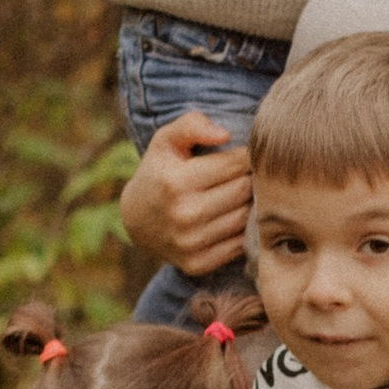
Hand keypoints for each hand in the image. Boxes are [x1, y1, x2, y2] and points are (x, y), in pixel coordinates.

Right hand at [118, 110, 254, 270]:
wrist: (137, 221)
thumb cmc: (159, 171)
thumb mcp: (166, 140)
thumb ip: (191, 125)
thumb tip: (225, 135)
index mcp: (176, 182)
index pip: (236, 163)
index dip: (244, 155)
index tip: (242, 155)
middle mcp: (184, 214)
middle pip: (244, 189)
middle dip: (249, 178)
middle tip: (245, 174)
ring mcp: (191, 243)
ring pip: (246, 217)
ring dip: (250, 204)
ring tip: (241, 194)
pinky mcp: (199, 264)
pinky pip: (240, 243)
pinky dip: (243, 230)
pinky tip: (234, 217)